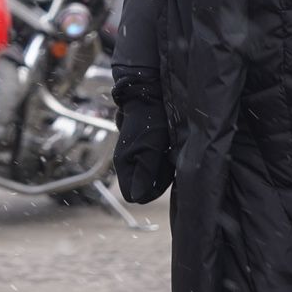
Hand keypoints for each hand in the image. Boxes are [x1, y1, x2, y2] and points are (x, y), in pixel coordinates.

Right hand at [112, 65, 173, 203]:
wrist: (150, 93)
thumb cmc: (152, 118)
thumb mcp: (152, 147)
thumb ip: (146, 173)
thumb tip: (137, 198)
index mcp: (124, 164)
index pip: (135, 195)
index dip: (151, 189)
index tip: (162, 172)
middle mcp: (126, 162)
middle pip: (143, 187)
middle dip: (157, 179)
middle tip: (167, 159)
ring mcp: (133, 155)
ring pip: (149, 176)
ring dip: (160, 168)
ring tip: (167, 150)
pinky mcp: (140, 148)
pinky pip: (151, 164)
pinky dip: (161, 159)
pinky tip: (166, 146)